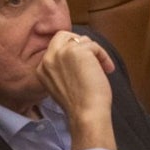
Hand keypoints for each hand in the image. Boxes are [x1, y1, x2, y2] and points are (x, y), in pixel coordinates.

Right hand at [36, 32, 116, 149]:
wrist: (86, 113)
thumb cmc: (80, 105)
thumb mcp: (62, 85)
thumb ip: (62, 69)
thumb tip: (78, 57)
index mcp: (41, 68)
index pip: (55, 47)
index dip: (72, 51)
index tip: (84, 63)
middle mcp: (48, 58)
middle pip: (63, 35)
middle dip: (80, 43)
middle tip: (93, 56)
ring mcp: (61, 53)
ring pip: (82, 41)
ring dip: (96, 54)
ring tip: (103, 69)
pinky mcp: (77, 51)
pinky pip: (94, 46)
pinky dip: (104, 56)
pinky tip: (108, 69)